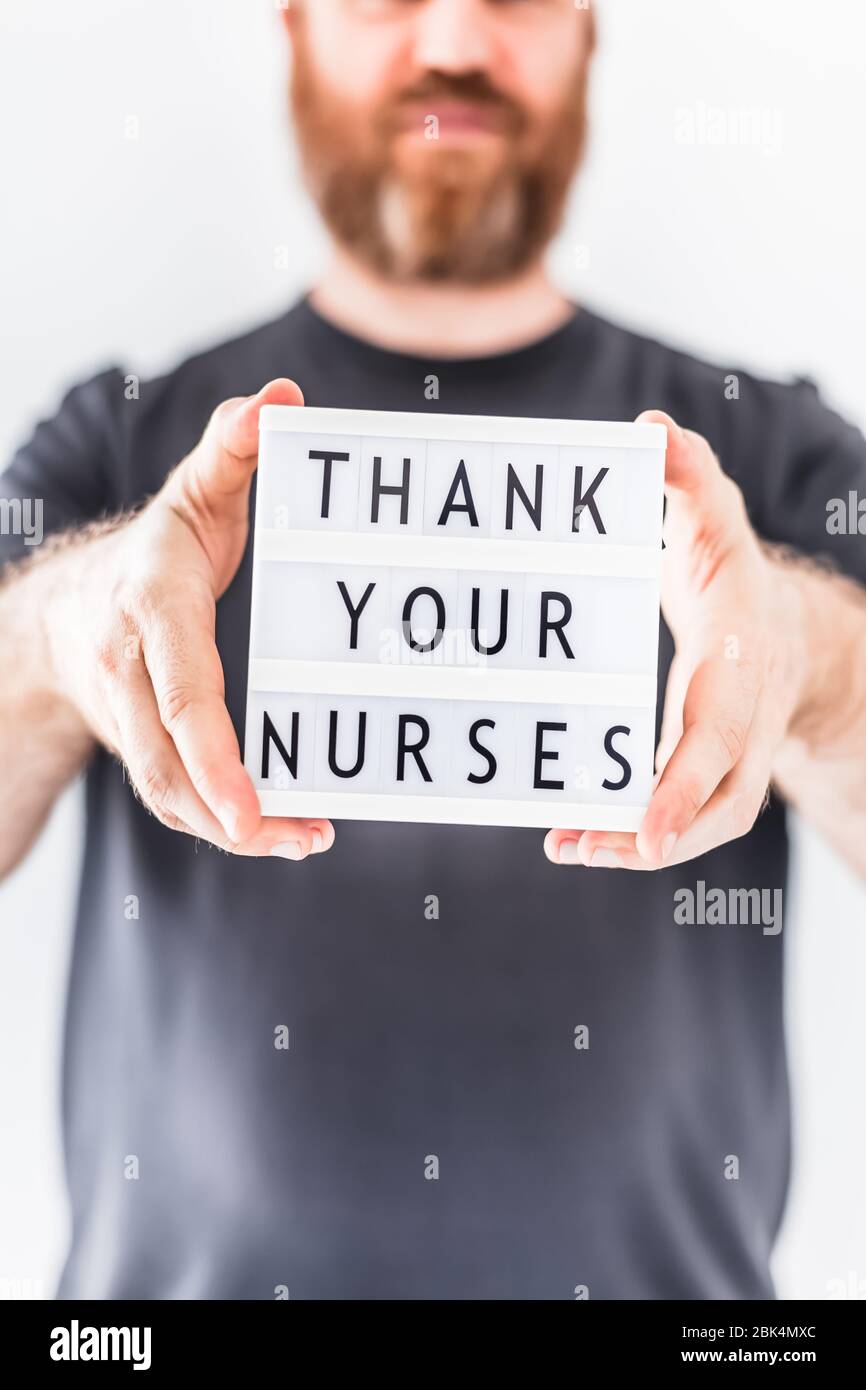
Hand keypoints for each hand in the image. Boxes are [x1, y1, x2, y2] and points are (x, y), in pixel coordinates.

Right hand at [45, 380, 333, 860]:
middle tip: (302, 837)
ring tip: (304, 839)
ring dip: (231, 828)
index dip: (215, 754)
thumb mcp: (195, 490)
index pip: (180, 691)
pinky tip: (274, 829)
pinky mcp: (139, 742)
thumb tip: (284, 401)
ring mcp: (126, 711)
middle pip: (169, 761)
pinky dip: (217, 818)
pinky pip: (171, 793)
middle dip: (230, 812)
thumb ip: (235, 446)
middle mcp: (127, 667)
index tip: (255, 807)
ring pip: (168, 790)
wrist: (63, 609)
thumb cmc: (154, 548)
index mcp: (149, 607)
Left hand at [544, 411, 805, 869]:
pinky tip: (577, 839)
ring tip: (570, 848)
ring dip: (638, 846)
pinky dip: (634, 834)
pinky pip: (684, 815)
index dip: (686, 784)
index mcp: (740, 656)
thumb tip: (653, 431)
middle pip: (720, 797)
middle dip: (658, 833)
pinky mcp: (709, 771)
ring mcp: (735, 751)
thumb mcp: (713, 514)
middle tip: (585, 847)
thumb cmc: (731, 570)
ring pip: (707, 820)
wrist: (786, 631)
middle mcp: (745, 714)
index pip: (720, 730)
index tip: (647, 830)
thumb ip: (688, 473)